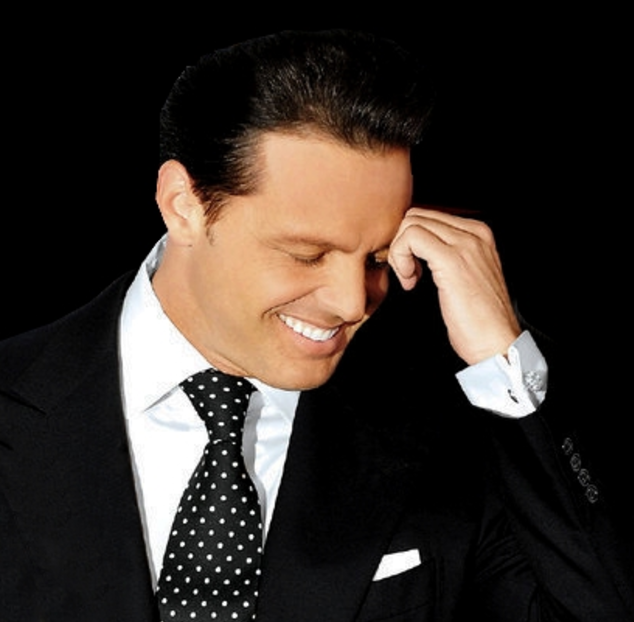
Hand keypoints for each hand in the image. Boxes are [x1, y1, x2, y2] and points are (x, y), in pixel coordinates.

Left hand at [388, 206, 520, 364]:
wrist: (496, 342)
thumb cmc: (479, 318)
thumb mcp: (463, 275)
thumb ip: (444, 254)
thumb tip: (414, 246)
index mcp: (479, 233)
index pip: (428, 217)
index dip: (411, 242)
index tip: (413, 269)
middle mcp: (475, 233)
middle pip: (417, 217)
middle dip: (402, 245)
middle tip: (408, 274)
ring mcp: (465, 244)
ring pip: (411, 224)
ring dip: (400, 252)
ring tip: (410, 279)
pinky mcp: (452, 260)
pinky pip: (411, 238)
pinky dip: (400, 258)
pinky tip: (410, 281)